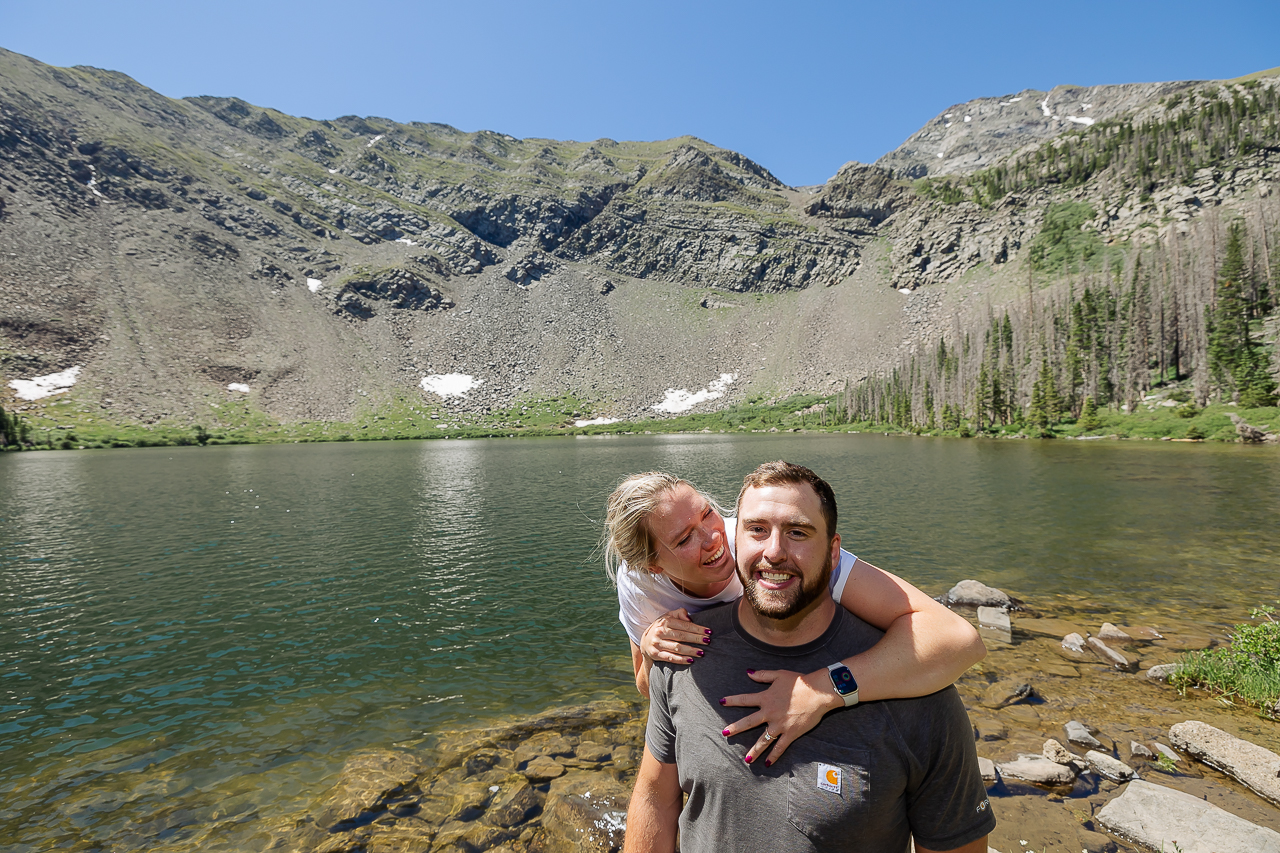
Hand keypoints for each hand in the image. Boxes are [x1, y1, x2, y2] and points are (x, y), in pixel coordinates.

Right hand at [640, 608, 710, 664]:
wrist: (645, 641)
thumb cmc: (662, 628)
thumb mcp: (668, 616)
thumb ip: (680, 613)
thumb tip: (689, 618)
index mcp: (665, 621)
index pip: (685, 625)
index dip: (698, 629)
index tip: (708, 632)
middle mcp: (660, 632)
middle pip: (682, 636)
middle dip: (697, 639)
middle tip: (708, 641)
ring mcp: (657, 643)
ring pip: (677, 648)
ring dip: (690, 650)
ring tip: (702, 653)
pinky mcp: (656, 654)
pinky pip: (670, 658)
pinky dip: (681, 660)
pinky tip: (691, 660)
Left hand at [720, 669, 841, 765]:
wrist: (817, 692)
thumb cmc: (799, 682)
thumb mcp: (779, 675)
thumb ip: (762, 675)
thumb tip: (748, 672)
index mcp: (766, 698)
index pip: (745, 699)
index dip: (732, 700)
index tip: (722, 702)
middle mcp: (769, 713)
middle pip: (748, 722)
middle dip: (736, 728)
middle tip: (725, 733)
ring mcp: (779, 725)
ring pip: (763, 740)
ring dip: (754, 750)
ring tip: (746, 759)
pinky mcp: (790, 733)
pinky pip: (780, 747)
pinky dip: (774, 755)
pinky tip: (768, 763)